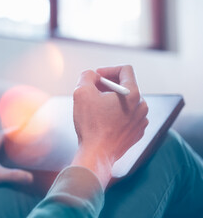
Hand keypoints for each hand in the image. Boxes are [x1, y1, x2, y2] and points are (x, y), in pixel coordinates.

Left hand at [0, 129, 33, 189]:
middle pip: (0, 139)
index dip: (14, 131)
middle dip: (12, 138)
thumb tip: (30, 177)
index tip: (24, 128)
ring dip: (6, 146)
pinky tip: (6, 161)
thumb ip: (14, 176)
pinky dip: (2, 154)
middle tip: (24, 138)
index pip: (3, 134)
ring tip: (17, 148)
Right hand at [72, 65, 147, 188]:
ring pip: (126, 102)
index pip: (125, 70)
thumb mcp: (81, 92)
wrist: (97, 155)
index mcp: (133, 94)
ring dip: (111, 101)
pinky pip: (127, 116)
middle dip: (108, 86)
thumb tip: (92, 75)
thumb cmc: (90, 124)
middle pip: (126, 86)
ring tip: (96, 109)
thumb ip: (87, 76)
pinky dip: (116, 114)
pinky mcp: (137, 133)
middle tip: (93, 91)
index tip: (97, 77)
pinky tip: (102, 122)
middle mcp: (142, 106)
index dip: (108, 70)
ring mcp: (141, 121)